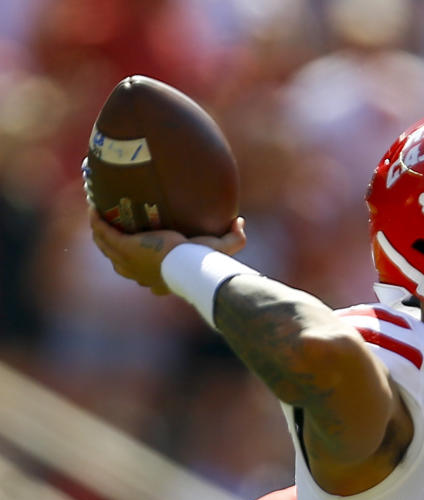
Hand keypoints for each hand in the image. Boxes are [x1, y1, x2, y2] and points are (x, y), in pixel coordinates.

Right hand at [88, 207, 245, 294]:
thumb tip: (241, 223)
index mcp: (158, 280)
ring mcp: (129, 262)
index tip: (138, 250)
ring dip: (100, 233)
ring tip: (98, 217)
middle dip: (112, 247)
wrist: (188, 267)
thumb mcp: (220, 249)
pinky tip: (94, 207)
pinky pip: (104, 232)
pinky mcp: (124, 247)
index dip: (137, 266)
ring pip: (107, 247)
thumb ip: (234, 238)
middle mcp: (140, 274)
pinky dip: (98, 221)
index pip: (143, 276)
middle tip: (109, 228)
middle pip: (119, 262)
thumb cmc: (203, 264)